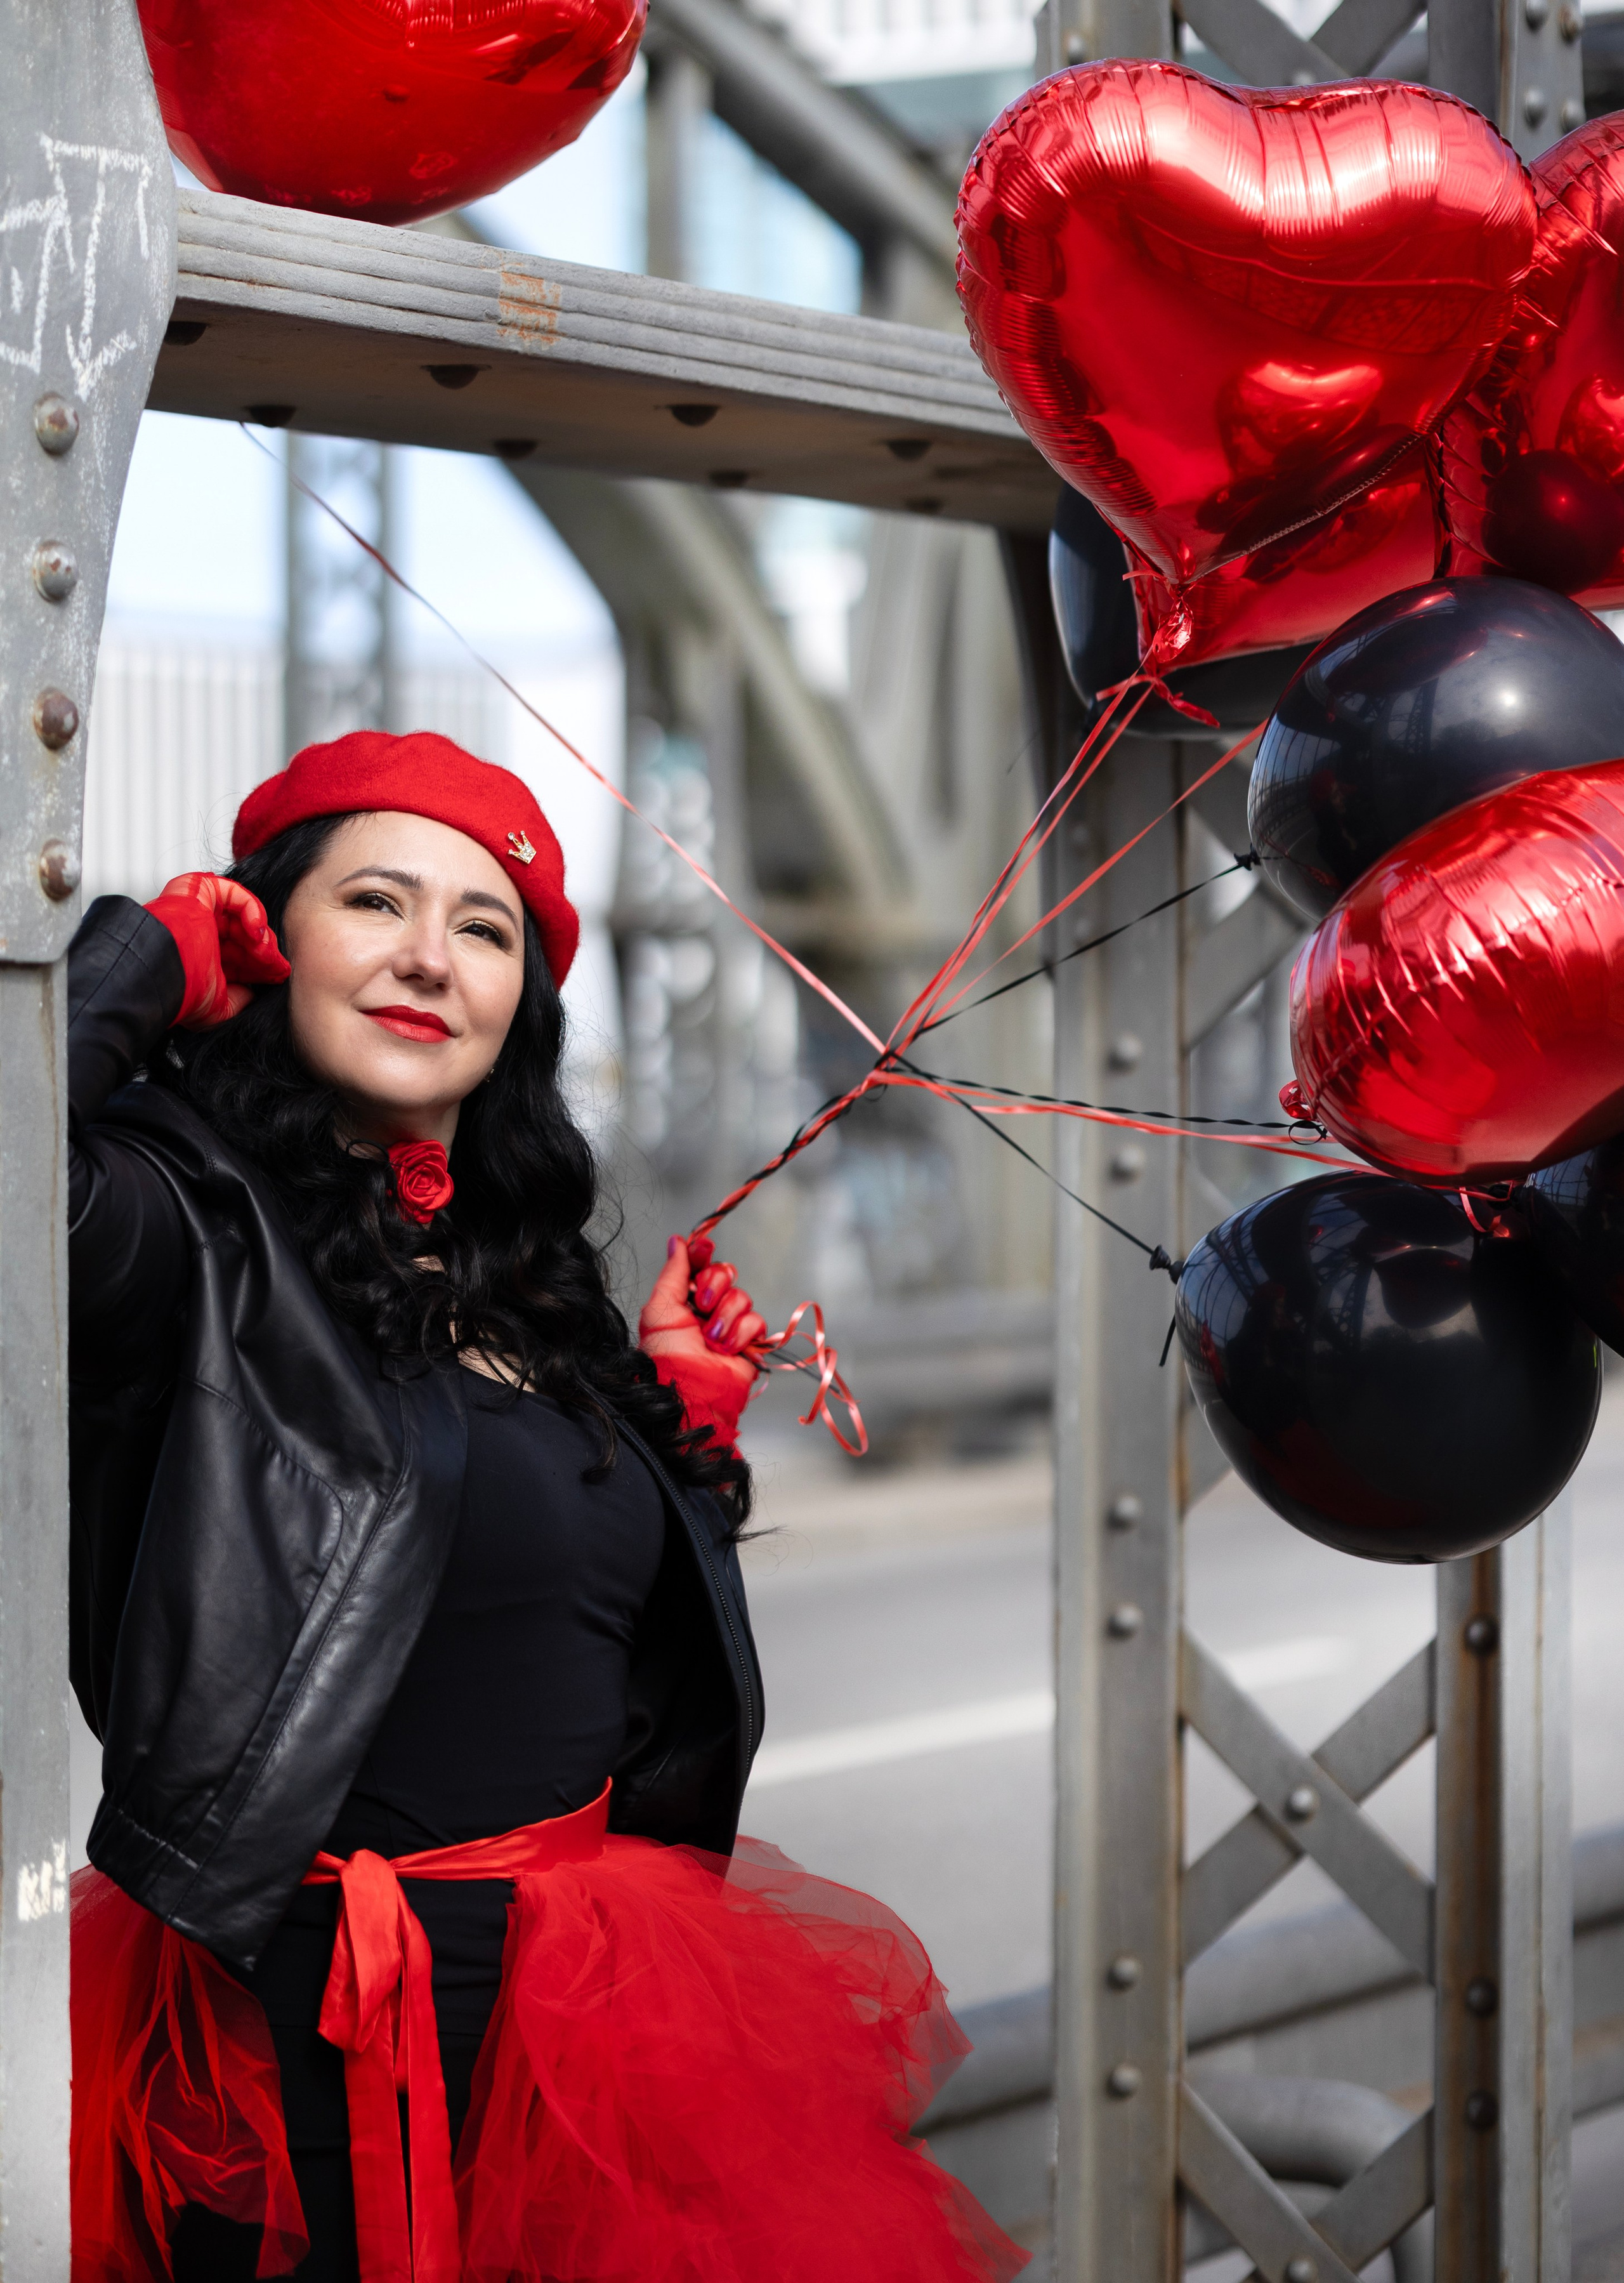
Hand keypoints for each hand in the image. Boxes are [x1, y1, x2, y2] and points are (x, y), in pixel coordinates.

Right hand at [144, 872, 289, 1030]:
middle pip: (242, 936)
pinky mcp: (195, 890)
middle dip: (264, 952)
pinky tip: (257, 931)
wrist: (161, 976)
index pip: (237, 955)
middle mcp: (196, 932)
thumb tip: (252, 994)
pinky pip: (233, 893)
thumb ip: (238, 1000)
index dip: (261, 965)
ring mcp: (195, 911)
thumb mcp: (218, 1008)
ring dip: (260, 935)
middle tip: (279, 967)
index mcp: (199, 957)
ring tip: (266, 952)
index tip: (278, 976)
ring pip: (239, 916)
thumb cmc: (182, 993)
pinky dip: (252, 909)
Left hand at [638, 1233, 767, 1448]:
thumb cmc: (667, 1355)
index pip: (699, 1265)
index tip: (703, 1246)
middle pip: (725, 1274)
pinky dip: (741, 1334)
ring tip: (711, 1339)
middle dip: (715, 1287)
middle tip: (702, 1305)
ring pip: (742, 1297)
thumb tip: (677, 1242)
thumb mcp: (660, 1308)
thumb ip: (674, 1272)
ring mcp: (729, 1325)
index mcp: (683, 1300)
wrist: (691, 1391)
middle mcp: (707, 1310)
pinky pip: (756, 1321)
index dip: (703, 1254)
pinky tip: (727, 1349)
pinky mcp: (748, 1342)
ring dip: (725, 1317)